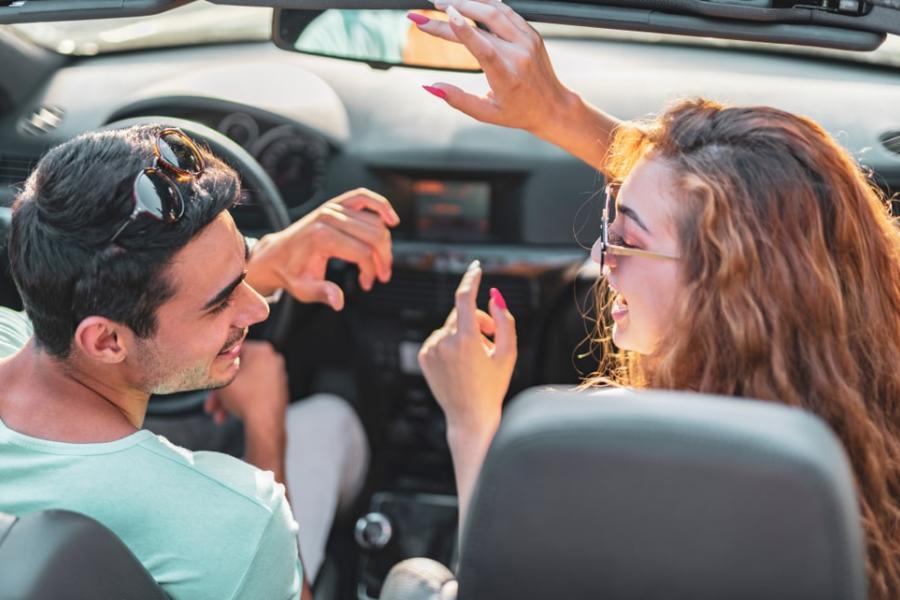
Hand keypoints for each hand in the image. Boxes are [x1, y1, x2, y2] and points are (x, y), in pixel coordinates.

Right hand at [205, 340, 288, 429]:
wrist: (265, 424)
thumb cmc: (247, 399)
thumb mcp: (222, 380)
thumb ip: (214, 368)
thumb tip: (211, 363)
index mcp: (261, 350)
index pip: (233, 351)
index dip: (217, 363)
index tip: (209, 374)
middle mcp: (273, 360)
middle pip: (239, 371)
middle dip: (222, 388)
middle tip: (211, 400)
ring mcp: (277, 376)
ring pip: (245, 384)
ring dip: (229, 398)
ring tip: (218, 413)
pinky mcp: (278, 391)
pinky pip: (255, 391)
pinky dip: (242, 400)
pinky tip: (229, 414)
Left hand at [245, 188, 399, 310]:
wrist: (277, 254)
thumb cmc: (290, 272)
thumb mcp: (303, 289)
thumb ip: (322, 294)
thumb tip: (338, 300)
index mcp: (321, 237)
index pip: (362, 253)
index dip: (370, 271)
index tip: (367, 285)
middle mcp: (329, 218)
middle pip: (374, 236)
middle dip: (383, 258)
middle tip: (381, 276)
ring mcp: (333, 208)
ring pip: (375, 222)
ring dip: (385, 243)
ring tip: (381, 261)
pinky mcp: (337, 203)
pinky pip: (364, 198)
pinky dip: (381, 206)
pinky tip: (392, 219)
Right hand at [412, 0, 576, 138]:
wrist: (553, 106)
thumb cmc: (518, 112)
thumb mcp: (486, 113)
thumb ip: (457, 99)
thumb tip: (430, 86)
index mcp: (507, 77)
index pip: (485, 48)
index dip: (464, 30)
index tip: (447, 14)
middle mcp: (519, 55)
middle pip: (483, 24)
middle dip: (454, 11)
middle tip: (430, 7)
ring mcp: (527, 41)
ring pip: (496, 10)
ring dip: (468, 1)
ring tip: (445, 2)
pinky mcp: (531, 33)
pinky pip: (506, 10)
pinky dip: (485, 3)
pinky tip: (469, 1)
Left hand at [418, 260, 516, 433]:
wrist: (470, 416)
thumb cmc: (493, 385)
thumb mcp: (508, 352)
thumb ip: (504, 320)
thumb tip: (493, 295)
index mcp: (466, 340)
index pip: (464, 298)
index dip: (471, 280)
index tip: (476, 268)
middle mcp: (443, 342)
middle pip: (461, 313)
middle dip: (478, 320)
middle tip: (491, 338)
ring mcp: (430, 349)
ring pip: (450, 325)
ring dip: (464, 333)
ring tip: (475, 357)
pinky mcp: (423, 356)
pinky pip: (439, 337)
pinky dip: (450, 343)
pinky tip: (459, 363)